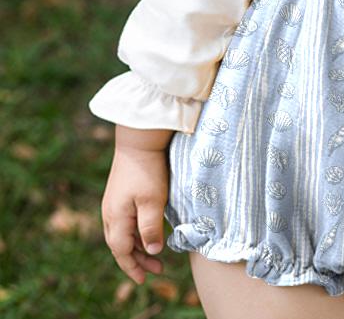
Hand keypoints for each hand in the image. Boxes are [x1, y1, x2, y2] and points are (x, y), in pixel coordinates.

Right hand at [100, 137, 170, 284]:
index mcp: (115, 218)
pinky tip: (148, 232)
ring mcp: (113, 203)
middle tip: (157, 269)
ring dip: (137, 247)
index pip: (121, 251)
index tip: (145, 279)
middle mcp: (110, 213)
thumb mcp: (153, 200)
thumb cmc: (147, 170)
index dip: (133, 267)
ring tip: (155, 254)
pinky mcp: (120, 194)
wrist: (139, 140)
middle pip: (120, 246)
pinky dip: (135, 233)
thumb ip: (150, 228)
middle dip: (137, 260)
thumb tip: (152, 251)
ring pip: (122, 234)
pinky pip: (124, 222)